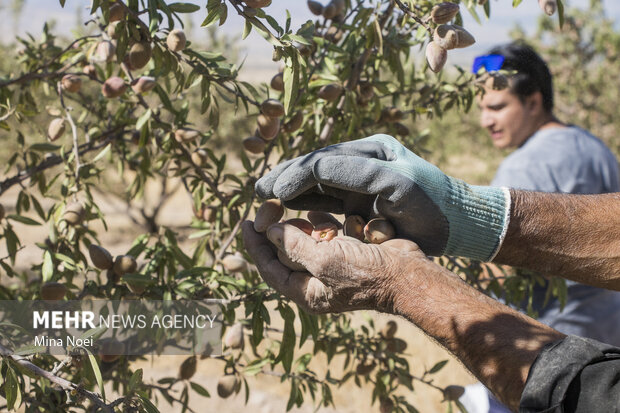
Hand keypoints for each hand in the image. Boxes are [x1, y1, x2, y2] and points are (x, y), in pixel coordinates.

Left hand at [241, 220, 424, 313]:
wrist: (407, 276)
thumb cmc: (365, 273)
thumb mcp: (324, 259)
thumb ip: (294, 246)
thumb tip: (270, 232)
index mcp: (307, 292)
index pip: (270, 268)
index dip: (255, 246)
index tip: (245, 223)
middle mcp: (318, 282)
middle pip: (286, 254)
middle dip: (280, 232)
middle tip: (274, 209)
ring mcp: (334, 267)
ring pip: (306, 243)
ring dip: (302, 227)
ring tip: (301, 215)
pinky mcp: (349, 253)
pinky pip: (328, 236)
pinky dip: (323, 223)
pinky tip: (320, 212)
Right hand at [255, 134, 509, 260]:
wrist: (461, 223)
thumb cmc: (435, 203)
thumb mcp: (399, 184)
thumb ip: (356, 173)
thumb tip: (311, 170)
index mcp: (373, 151)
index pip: (325, 161)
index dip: (297, 175)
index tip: (273, 192)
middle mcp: (364, 161)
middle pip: (316, 168)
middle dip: (286, 179)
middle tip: (259, 192)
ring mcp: (362, 179)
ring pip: (318, 182)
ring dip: (291, 190)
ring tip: (264, 197)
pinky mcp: (362, 197)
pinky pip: (327, 197)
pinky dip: (306, 201)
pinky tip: (288, 206)